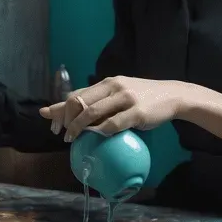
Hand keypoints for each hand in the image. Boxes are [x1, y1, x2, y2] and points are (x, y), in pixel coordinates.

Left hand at [39, 76, 182, 140]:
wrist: (172, 96)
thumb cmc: (143, 98)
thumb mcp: (120, 94)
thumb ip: (102, 103)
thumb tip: (78, 119)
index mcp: (106, 83)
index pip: (76, 94)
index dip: (60, 108)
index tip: (48, 119)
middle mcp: (113, 86)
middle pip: (79, 101)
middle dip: (65, 119)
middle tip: (63, 134)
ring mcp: (125, 98)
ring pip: (92, 112)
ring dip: (78, 127)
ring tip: (72, 138)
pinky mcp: (137, 112)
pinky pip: (114, 123)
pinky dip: (101, 132)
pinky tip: (95, 138)